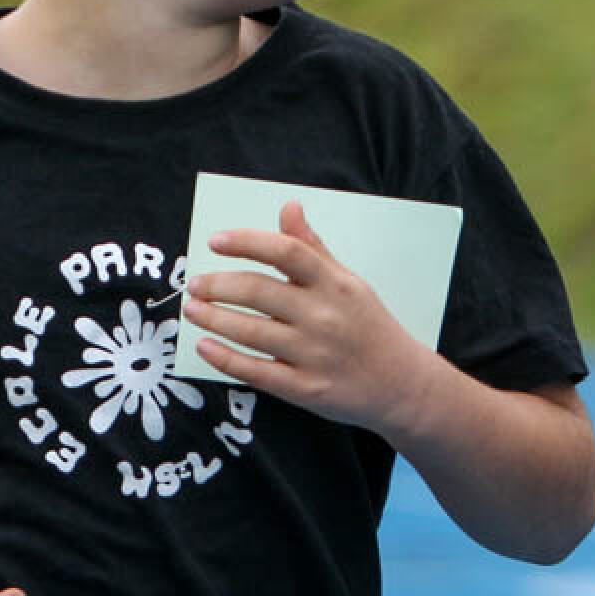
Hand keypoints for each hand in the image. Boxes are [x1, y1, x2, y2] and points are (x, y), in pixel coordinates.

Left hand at [182, 200, 438, 434]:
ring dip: (212, 318)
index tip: (215, 240)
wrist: (403, 385)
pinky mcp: (306, 389)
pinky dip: (224, 358)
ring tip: (191, 309)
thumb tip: (289, 206)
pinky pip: (255, 371)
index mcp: (335, 284)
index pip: (286, 252)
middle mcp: (324, 316)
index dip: (246, 242)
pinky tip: (204, 345)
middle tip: (194, 284)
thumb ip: (312, 247)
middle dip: (216, 285)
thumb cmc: (367, 326)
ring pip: (249, 331)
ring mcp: (314, 354)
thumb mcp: (348, 282)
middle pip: (258, 291)